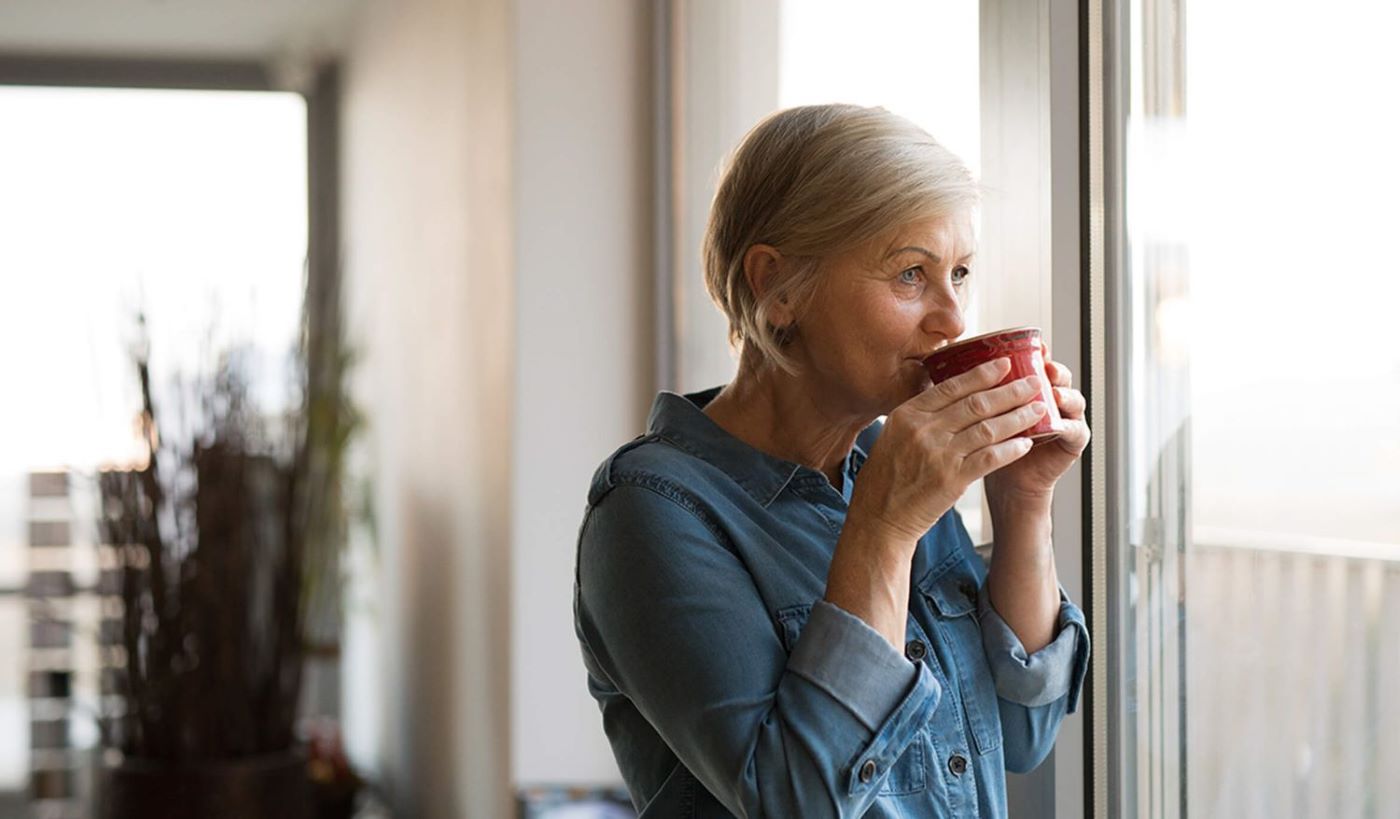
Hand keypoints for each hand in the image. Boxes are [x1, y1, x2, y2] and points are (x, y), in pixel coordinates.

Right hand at [848, 357, 1043, 542]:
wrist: (879, 517)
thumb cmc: (886, 478)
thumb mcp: (892, 436)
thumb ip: (919, 416)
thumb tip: (949, 396)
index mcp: (907, 415)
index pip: (951, 387)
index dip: (982, 374)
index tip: (1005, 364)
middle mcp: (923, 430)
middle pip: (975, 404)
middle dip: (1010, 391)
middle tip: (1034, 382)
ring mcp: (938, 454)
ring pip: (988, 428)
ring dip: (1017, 417)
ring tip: (1038, 409)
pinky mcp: (952, 479)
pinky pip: (990, 458)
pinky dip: (1010, 449)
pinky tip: (1026, 443)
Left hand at [984, 345, 1090, 506]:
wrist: (1004, 483)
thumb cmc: (987, 447)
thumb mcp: (977, 416)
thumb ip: (970, 392)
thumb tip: (934, 365)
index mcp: (1026, 387)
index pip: (1034, 362)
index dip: (1032, 352)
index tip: (1027, 344)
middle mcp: (1049, 397)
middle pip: (1057, 375)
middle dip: (1051, 368)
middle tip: (1044, 365)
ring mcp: (1065, 417)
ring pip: (1072, 399)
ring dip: (1064, 394)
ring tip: (1053, 393)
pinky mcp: (1072, 442)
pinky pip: (1076, 430)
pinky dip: (1068, 426)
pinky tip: (1059, 425)